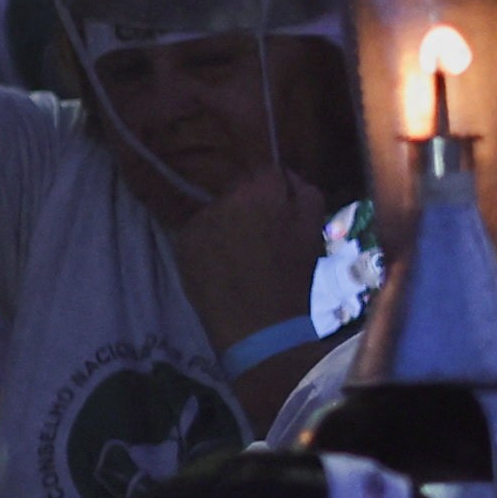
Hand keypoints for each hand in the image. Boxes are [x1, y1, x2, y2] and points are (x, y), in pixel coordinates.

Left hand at [167, 166, 325, 357]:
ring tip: (240, 251)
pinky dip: (210, 241)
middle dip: (250, 203)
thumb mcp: (313, 231)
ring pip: (217, 209)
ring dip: (228, 221)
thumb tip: (288, 176)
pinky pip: (200, 230)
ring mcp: (198, 221)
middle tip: (262, 232)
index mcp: (260, 192)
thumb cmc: (292, 277)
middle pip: (238, 188)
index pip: (267, 170)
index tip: (281, 210)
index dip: (276, 189)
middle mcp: (223, 199)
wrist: (258, 327)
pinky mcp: (183, 243)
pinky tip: (223, 263)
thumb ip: (304, 192)